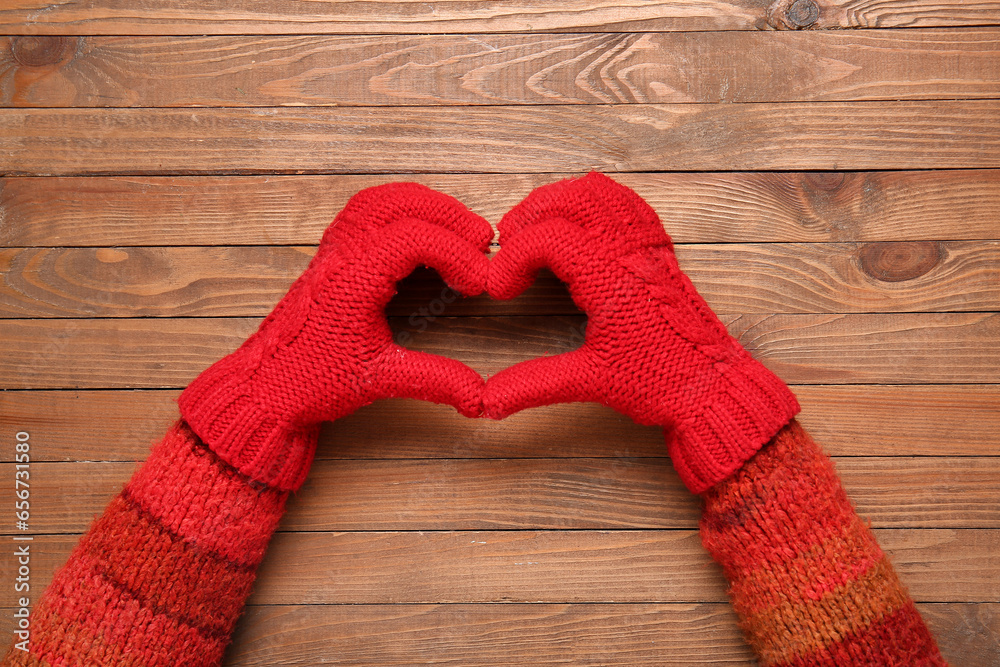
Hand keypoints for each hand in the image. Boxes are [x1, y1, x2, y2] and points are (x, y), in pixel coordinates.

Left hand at [180, 182, 492, 489]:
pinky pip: (366, 210)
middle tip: (483, 242)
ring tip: (459, 229)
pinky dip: (401, 209)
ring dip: (426, 206)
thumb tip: (479, 396)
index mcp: (352, 281)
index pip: (413, 239)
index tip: (480, 283)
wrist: (264, 387)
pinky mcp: (331, 254)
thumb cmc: (311, 381)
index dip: (456, 255)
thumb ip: (433, 381)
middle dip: (449, 217)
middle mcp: (340, 255)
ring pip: (382, 199)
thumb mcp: (379, 380)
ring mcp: (333, 250)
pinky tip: (423, 229)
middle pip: (400, 205)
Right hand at [483, 173, 798, 491]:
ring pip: (597, 193)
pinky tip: (577, 222)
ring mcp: (646, 246)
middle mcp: (629, 252)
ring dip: (558, 202)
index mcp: (610, 278)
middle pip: (569, 201)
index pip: (547, 238)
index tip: (500, 291)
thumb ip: (533, 385)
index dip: (511, 260)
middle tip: (507, 248)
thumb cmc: (657, 382)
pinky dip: (593, 202)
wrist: (710, 387)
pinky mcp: (657, 249)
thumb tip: (487, 403)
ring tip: (533, 228)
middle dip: (528, 217)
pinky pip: (626, 202)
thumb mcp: (589, 381)